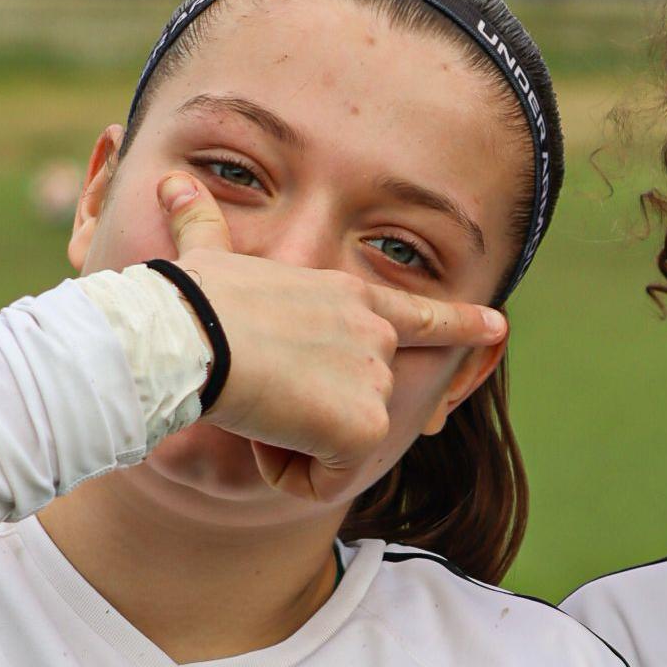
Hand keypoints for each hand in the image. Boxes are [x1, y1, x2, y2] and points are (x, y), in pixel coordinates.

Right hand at [155, 172, 506, 501]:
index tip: (497, 326)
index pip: (418, 313)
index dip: (460, 324)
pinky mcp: (365, 425)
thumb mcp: (206, 258)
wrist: (191, 335)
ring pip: (337, 448)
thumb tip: (169, 185)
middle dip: (308, 417)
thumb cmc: (189, 299)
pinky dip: (290, 474)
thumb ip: (202, 227)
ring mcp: (375, 378)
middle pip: (361, 404)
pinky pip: (329, 481)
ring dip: (289, 444)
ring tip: (253, 401)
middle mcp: (375, 334)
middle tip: (257, 388)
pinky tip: (262, 433)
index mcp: (348, 296)